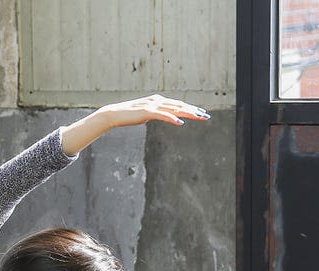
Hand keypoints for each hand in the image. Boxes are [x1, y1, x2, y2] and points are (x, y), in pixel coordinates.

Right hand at [59, 94, 209, 155]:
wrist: (113, 114)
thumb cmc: (128, 115)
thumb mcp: (145, 115)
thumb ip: (155, 114)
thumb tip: (163, 116)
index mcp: (158, 100)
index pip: (177, 104)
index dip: (190, 108)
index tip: (201, 113)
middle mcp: (157, 100)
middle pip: (179, 105)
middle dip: (193, 110)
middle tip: (205, 116)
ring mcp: (152, 105)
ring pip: (174, 109)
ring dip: (188, 113)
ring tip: (199, 117)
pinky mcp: (147, 112)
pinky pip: (163, 115)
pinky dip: (172, 118)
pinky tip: (180, 123)